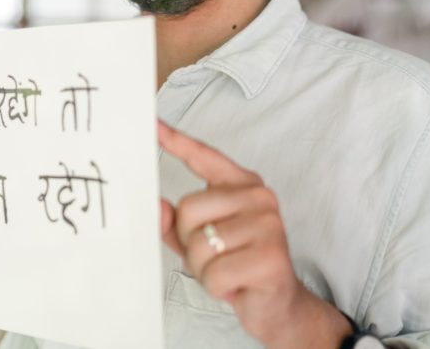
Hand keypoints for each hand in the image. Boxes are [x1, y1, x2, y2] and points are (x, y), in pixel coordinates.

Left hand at [157, 121, 349, 348]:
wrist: (278, 305)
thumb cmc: (237, 265)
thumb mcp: (199, 242)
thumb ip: (173, 224)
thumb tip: (155, 207)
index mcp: (242, 185)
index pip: (204, 157)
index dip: (176, 140)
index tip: (151, 123)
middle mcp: (259, 197)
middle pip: (188, 210)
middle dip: (191, 244)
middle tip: (216, 258)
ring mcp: (268, 224)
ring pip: (200, 245)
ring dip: (205, 269)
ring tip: (229, 271)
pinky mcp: (271, 255)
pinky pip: (215, 272)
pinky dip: (218, 287)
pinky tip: (237, 285)